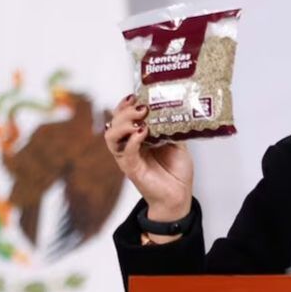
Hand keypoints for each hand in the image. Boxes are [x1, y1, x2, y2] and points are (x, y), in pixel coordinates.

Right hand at [104, 94, 193, 219]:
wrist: (179, 195)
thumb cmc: (176, 171)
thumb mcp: (178, 143)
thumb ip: (172, 128)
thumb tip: (174, 109)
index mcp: (139, 136)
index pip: (123, 116)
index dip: (125, 105)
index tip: (136, 96)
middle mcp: (130, 145)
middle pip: (115, 123)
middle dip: (125, 111)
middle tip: (141, 107)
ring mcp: (128, 157)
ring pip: (112, 136)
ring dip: (123, 124)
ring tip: (139, 119)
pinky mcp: (131, 169)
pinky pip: (126, 152)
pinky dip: (132, 141)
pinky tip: (142, 133)